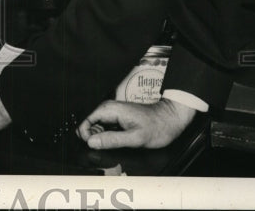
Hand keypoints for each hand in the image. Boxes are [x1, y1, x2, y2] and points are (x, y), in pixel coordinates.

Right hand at [76, 98, 196, 149]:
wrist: (169, 119)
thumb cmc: (157, 127)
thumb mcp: (135, 138)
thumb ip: (112, 140)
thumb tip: (92, 142)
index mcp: (109, 110)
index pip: (85, 123)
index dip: (87, 137)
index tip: (97, 146)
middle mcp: (108, 108)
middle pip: (88, 125)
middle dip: (94, 138)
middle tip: (110, 147)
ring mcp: (112, 112)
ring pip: (96, 128)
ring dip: (101, 138)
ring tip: (117, 144)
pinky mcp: (116, 117)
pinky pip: (104, 128)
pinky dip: (107, 137)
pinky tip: (118, 141)